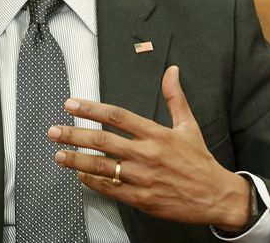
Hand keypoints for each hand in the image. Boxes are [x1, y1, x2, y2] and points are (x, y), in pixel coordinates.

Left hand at [47, 65, 251, 231]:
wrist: (215, 196)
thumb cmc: (200, 161)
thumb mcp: (189, 125)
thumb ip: (175, 98)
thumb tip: (172, 72)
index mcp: (156, 134)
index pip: (117, 116)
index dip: (91, 109)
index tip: (72, 104)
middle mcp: (146, 154)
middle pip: (102, 141)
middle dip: (74, 134)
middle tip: (54, 131)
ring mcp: (142, 178)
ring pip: (101, 167)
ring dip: (76, 160)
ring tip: (59, 154)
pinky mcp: (141, 198)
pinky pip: (110, 189)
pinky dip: (92, 182)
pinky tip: (80, 175)